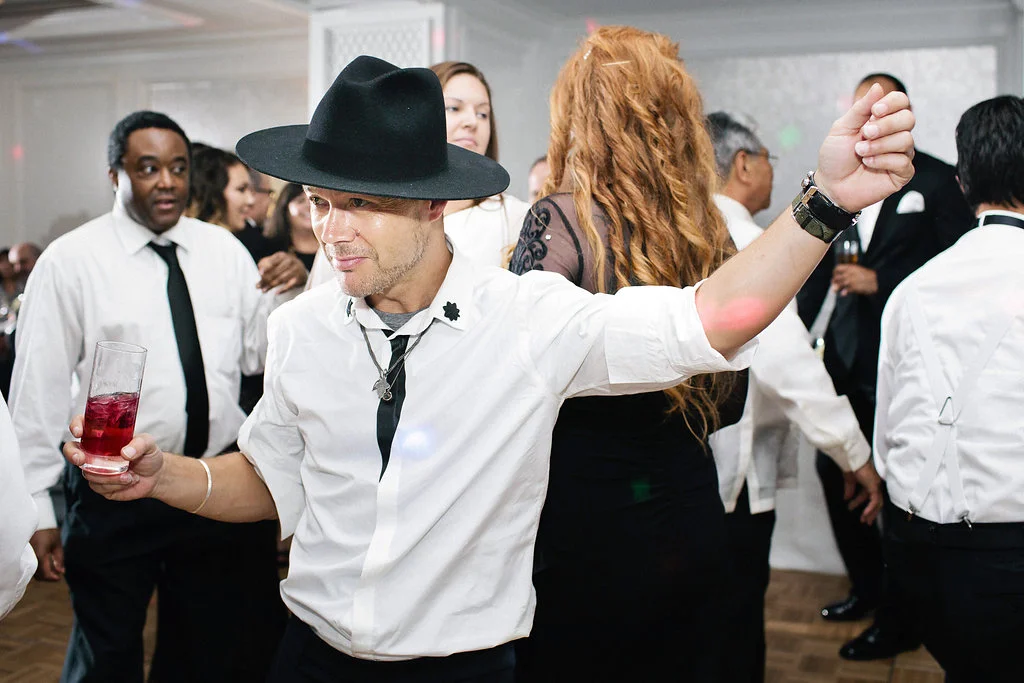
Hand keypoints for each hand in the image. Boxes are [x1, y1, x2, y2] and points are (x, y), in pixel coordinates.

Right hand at [29, 528, 63, 580]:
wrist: (37, 522)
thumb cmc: (49, 532)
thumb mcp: (57, 545)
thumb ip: (59, 559)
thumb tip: (61, 572)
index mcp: (40, 554)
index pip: (44, 573)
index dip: (52, 578)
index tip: (59, 578)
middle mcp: (31, 557)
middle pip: (38, 575)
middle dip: (48, 577)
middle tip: (57, 575)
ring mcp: (27, 556)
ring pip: (33, 572)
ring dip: (42, 574)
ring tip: (52, 571)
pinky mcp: (25, 555)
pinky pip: (30, 566)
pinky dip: (37, 570)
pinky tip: (45, 567)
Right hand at [63, 415, 164, 501]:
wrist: (155, 477)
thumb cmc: (148, 455)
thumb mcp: (149, 444)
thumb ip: (140, 444)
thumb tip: (125, 453)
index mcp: (104, 436)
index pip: (84, 425)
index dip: (76, 425)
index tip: (78, 432)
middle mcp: (95, 451)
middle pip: (72, 450)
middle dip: (73, 454)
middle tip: (82, 459)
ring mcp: (95, 468)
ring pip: (88, 472)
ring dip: (109, 475)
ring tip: (129, 474)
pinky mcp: (99, 484)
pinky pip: (98, 485)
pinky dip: (114, 484)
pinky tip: (127, 481)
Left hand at [256, 252, 307, 292]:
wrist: (300, 268)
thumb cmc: (283, 264)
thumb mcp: (275, 261)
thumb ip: (265, 264)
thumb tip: (259, 273)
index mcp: (281, 255)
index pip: (272, 262)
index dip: (266, 268)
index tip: (260, 273)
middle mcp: (289, 261)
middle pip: (275, 272)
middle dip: (266, 280)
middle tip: (258, 286)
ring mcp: (295, 270)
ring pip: (281, 279)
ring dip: (271, 286)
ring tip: (264, 290)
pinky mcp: (298, 278)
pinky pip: (289, 285)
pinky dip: (283, 290)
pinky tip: (276, 293)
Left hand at [815, 83, 915, 212]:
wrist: (830, 185)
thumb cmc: (835, 157)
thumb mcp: (842, 128)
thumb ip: (860, 108)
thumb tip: (878, 86)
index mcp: (881, 120)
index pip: (901, 102)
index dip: (892, 103)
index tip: (875, 111)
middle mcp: (894, 134)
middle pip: (908, 118)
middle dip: (886, 125)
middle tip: (865, 134)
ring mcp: (900, 153)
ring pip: (906, 140)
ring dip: (880, 145)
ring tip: (860, 152)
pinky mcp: (901, 173)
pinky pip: (904, 161)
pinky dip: (883, 160)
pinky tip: (869, 164)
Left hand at [832, 264, 877, 295]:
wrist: (878, 280)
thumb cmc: (868, 275)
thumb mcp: (858, 270)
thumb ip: (849, 272)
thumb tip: (841, 277)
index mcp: (851, 267)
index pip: (837, 268)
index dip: (834, 273)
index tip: (835, 276)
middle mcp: (849, 274)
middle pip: (836, 278)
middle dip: (834, 282)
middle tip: (835, 285)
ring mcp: (851, 281)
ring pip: (839, 285)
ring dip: (836, 288)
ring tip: (836, 290)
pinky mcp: (854, 288)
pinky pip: (845, 291)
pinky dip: (843, 293)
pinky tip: (843, 294)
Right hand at [843, 461, 883, 524]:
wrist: (852, 458)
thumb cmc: (850, 465)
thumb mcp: (849, 479)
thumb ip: (849, 488)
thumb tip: (846, 498)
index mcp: (869, 481)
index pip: (867, 495)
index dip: (860, 503)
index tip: (851, 508)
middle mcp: (874, 483)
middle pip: (875, 501)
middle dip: (870, 511)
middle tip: (864, 520)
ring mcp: (876, 485)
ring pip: (877, 503)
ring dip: (870, 512)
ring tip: (864, 520)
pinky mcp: (874, 487)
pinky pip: (875, 501)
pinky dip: (870, 508)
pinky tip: (865, 514)